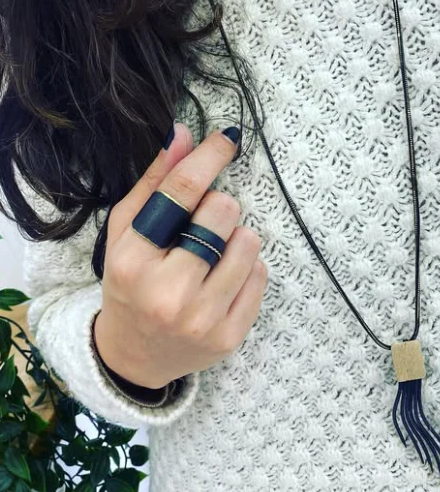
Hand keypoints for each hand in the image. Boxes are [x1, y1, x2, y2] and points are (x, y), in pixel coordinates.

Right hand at [93, 123, 266, 388]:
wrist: (135, 357)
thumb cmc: (129, 284)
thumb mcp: (126, 233)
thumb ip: (153, 184)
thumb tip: (182, 134)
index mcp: (131, 262)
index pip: (179, 193)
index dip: (208, 158)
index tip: (228, 138)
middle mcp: (167, 293)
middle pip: (222, 212)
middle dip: (217, 208)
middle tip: (201, 227)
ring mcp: (202, 319)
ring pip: (248, 241)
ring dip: (235, 238)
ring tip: (213, 255)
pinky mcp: (230, 336)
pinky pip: (261, 274)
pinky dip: (247, 267)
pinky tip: (223, 279)